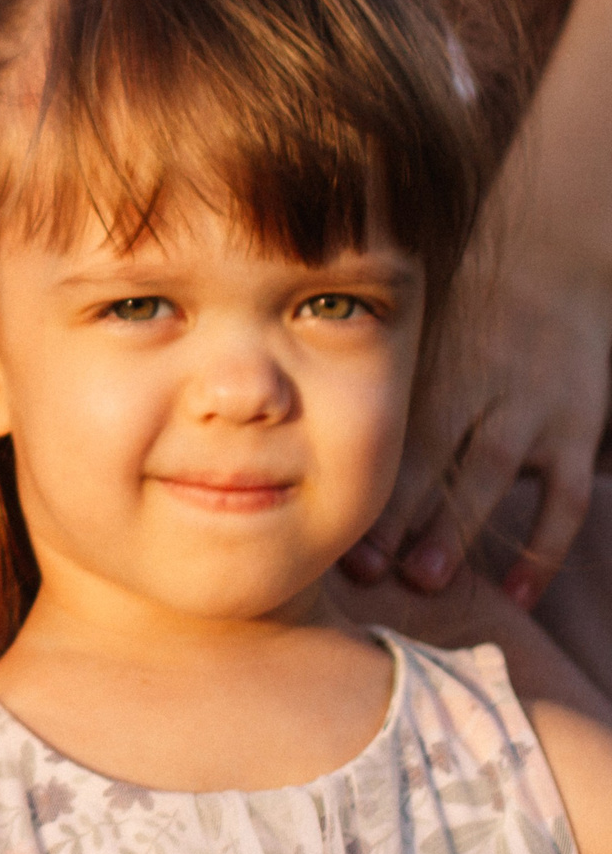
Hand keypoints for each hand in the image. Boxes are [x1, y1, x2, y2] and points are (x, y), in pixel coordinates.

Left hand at [350, 203, 611, 606]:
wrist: (557, 260)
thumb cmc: (459, 311)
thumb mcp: (411, 328)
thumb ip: (358, 375)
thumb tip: (275, 422)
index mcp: (424, 363)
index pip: (384, 424)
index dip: (354, 473)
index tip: (322, 516)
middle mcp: (475, 384)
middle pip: (431, 453)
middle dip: (396, 511)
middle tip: (363, 567)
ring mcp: (531, 406)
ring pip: (492, 473)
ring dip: (458, 528)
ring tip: (424, 580)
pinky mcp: (577, 427)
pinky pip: (566, 497)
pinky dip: (542, 549)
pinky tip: (514, 593)